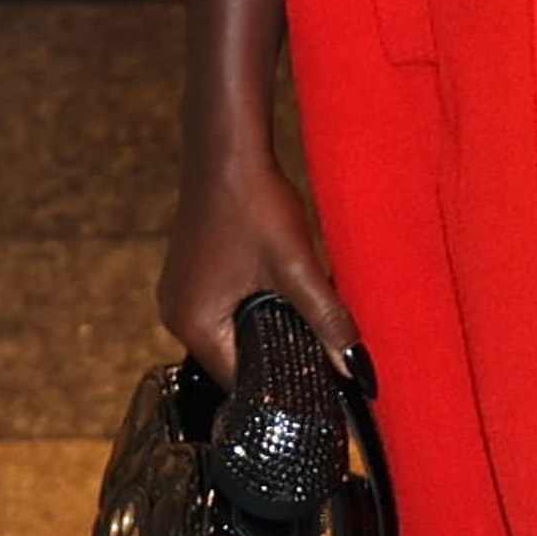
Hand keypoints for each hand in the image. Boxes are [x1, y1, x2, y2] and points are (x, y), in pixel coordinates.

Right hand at [157, 153, 359, 391]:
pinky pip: (227, 306)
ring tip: (310, 327)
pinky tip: (287, 294)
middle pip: (236, 358)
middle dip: (279, 355)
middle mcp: (177, 314)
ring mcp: (183, 291)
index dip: (283, 385)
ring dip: (270, 328)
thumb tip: (358, 368)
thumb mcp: (296, 267)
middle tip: (323, 359)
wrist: (227, 147)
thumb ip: (326, 319)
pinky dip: (257, 306)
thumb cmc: (253, 204)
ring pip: (235, 330)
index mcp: (192, 324)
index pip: (240, 381)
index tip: (320, 388)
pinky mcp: (194, 271)